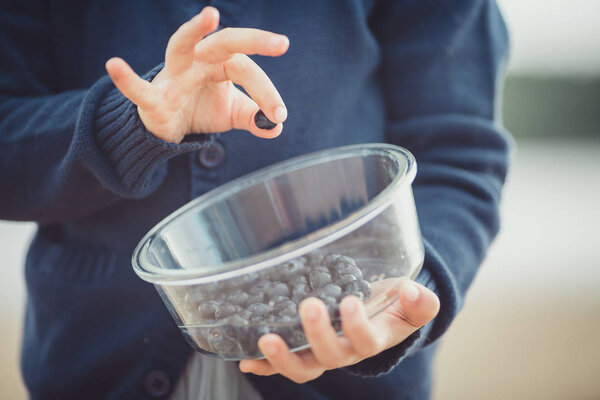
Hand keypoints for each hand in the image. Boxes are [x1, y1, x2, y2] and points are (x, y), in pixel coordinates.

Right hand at [105, 7, 288, 142]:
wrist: (169, 128)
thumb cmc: (203, 109)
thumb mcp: (233, 113)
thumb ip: (255, 117)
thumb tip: (276, 127)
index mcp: (220, 63)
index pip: (246, 68)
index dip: (265, 91)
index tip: (280, 114)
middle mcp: (197, 61)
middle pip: (224, 43)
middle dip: (252, 39)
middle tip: (280, 43)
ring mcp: (173, 76)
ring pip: (181, 45)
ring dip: (194, 30)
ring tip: (211, 15)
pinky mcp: (152, 98)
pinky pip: (138, 89)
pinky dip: (125, 79)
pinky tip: (114, 65)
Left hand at [239, 278, 439, 382]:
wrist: (378, 313)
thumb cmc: (395, 306)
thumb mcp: (415, 303)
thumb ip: (421, 301)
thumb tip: (410, 291)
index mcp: (372, 341)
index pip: (366, 341)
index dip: (357, 327)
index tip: (350, 302)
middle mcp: (345, 351)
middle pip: (330, 356)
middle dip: (318, 334)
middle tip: (309, 305)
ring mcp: (321, 353)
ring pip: (303, 368)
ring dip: (283, 358)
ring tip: (266, 340)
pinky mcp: (302, 349)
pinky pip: (281, 364)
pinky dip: (264, 363)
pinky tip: (246, 358)